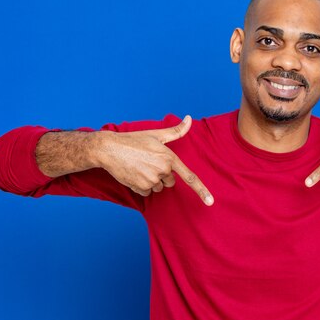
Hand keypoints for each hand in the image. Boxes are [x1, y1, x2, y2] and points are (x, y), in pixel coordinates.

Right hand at [97, 116, 213, 204]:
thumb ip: (176, 130)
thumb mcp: (157, 134)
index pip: (189, 177)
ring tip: (139, 167)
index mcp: (169, 157)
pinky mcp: (140, 187)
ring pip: (158, 187)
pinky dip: (142, 186)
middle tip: (149, 163)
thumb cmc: (134, 140)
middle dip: (163, 175)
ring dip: (151, 180)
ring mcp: (151, 179)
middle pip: (170, 182)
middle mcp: (162, 170)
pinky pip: (147, 193)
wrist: (109, 148)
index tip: (210, 202)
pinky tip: (134, 174)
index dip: (201, 190)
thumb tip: (189, 118)